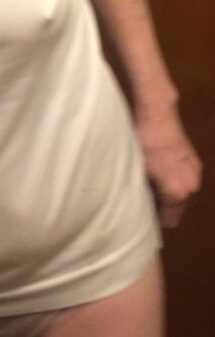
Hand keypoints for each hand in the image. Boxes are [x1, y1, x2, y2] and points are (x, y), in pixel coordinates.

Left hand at [136, 105, 201, 227]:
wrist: (158, 117)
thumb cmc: (144, 144)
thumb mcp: (139, 171)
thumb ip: (145, 192)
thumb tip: (140, 205)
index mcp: (177, 192)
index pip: (171, 218)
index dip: (157, 219)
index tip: (146, 218)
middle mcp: (191, 186)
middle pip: (179, 208)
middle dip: (166, 208)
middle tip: (148, 203)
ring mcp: (196, 173)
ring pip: (184, 195)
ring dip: (172, 196)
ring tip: (154, 190)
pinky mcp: (195, 162)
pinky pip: (187, 182)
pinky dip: (178, 184)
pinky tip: (163, 177)